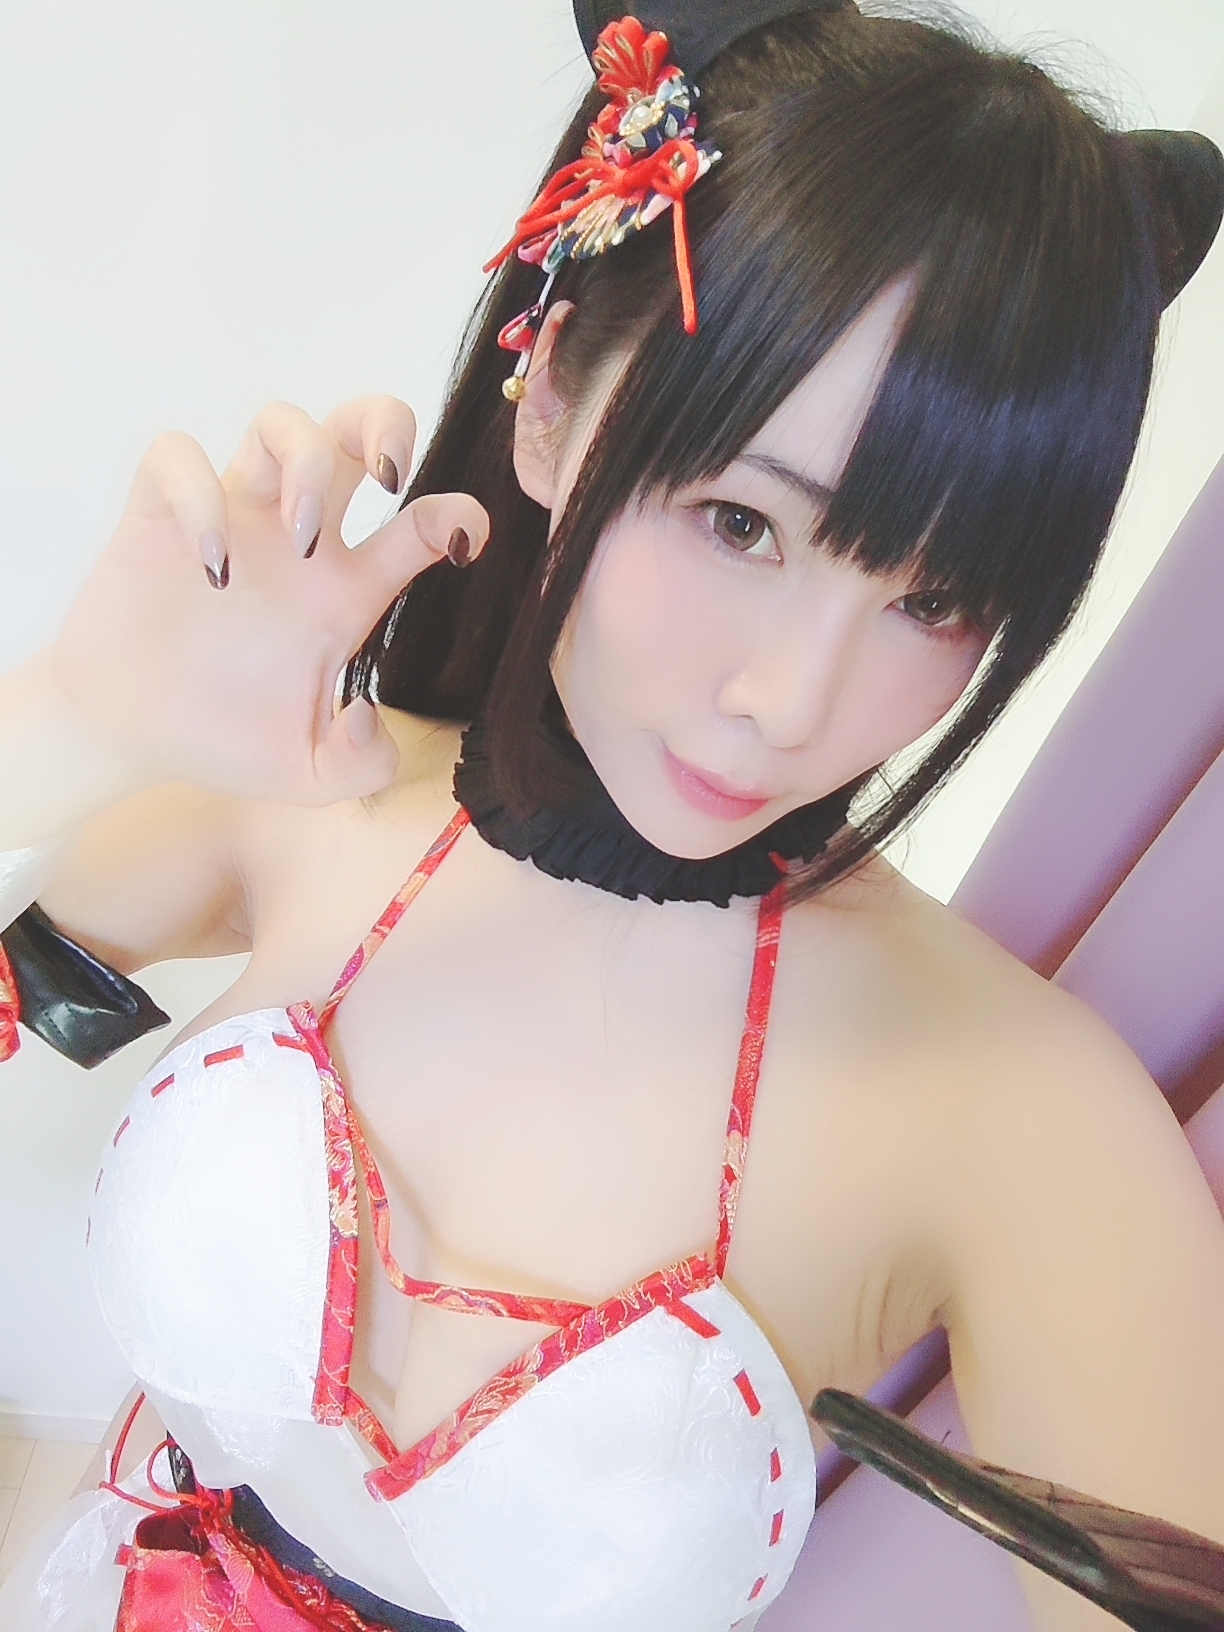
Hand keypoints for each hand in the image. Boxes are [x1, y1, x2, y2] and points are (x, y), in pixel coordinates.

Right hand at [52, 397, 487, 804]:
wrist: (132, 740)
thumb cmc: (224, 742)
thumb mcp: (311, 775)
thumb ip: (361, 764)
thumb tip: (368, 714)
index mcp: (346, 592)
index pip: (420, 523)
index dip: (456, 514)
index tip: (461, 538)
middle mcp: (298, 542)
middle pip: (354, 434)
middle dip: (386, 425)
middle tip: (389, 476)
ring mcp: (233, 521)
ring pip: (279, 423)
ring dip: (303, 459)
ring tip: (301, 535)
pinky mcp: (159, 517)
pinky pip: (176, 457)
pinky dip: (198, 493)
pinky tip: (211, 565)